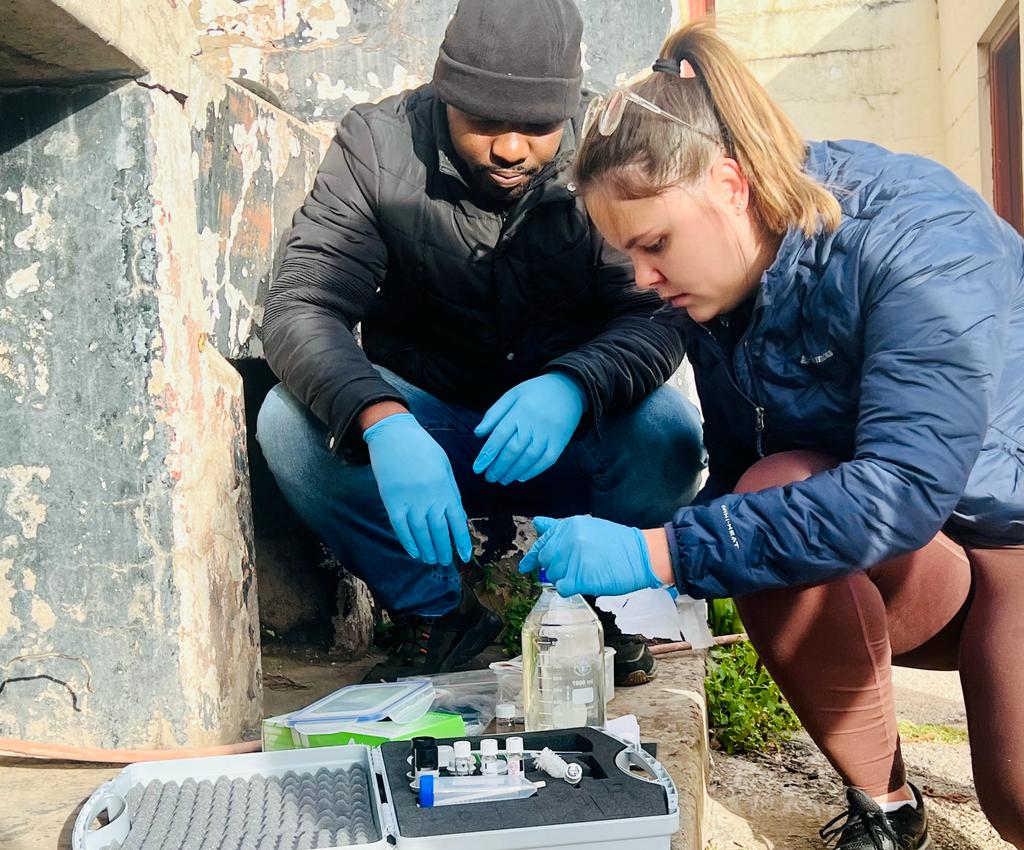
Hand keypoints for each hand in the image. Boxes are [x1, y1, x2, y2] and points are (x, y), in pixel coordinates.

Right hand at [363, 413, 471, 565]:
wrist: (394, 434)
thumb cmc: (423, 448)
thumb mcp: (445, 466)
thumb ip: (450, 490)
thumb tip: (456, 514)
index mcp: (446, 489)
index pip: (457, 522)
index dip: (461, 541)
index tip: (464, 556)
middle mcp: (430, 498)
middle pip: (439, 532)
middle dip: (444, 549)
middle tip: (446, 561)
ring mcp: (410, 501)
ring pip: (421, 533)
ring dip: (427, 549)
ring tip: (431, 559)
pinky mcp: (392, 501)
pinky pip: (401, 527)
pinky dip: (408, 542)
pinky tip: (413, 552)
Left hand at [472, 373, 585, 484]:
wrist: (568, 388)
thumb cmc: (535, 392)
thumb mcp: (512, 395)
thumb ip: (494, 414)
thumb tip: (478, 433)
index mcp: (519, 412)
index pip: (499, 436)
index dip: (487, 454)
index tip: (477, 468)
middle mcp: (533, 424)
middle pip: (513, 450)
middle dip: (499, 467)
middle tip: (489, 477)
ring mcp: (548, 434)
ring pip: (529, 458)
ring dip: (513, 472)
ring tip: (502, 480)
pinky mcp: (560, 442)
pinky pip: (547, 461)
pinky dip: (533, 471)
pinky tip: (521, 477)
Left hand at [519, 515, 661, 596]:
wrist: (641, 554)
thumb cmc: (617, 543)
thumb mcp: (587, 527)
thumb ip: (560, 528)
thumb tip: (537, 523)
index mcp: (569, 526)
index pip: (542, 542)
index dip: (532, 556)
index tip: (524, 566)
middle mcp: (568, 540)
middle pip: (546, 561)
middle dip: (556, 567)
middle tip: (573, 568)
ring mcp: (573, 559)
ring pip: (553, 576)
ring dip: (566, 578)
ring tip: (585, 572)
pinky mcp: (580, 577)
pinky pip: (563, 588)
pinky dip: (570, 588)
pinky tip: (583, 582)